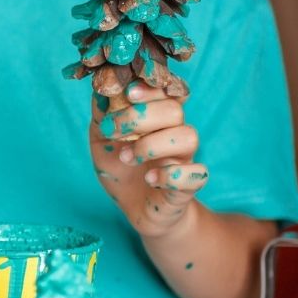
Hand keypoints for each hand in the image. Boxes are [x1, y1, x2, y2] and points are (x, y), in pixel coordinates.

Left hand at [90, 83, 208, 238]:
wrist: (136, 209)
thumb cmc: (121, 168)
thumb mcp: (102, 140)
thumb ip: (102, 114)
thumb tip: (101, 88)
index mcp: (157, 117)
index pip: (165, 90)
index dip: (150, 88)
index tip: (128, 93)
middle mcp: (174, 133)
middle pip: (173, 110)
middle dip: (138, 117)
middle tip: (112, 132)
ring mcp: (184, 159)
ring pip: (188, 137)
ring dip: (152, 145)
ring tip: (127, 158)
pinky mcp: (188, 186)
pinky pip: (196, 173)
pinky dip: (171, 175)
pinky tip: (150, 179)